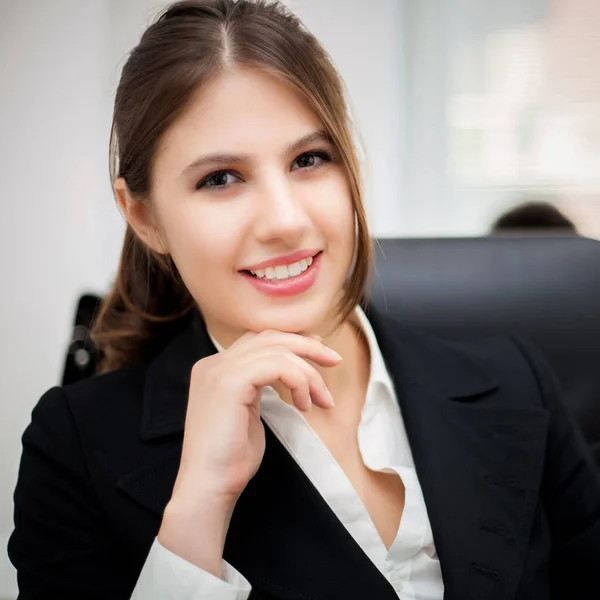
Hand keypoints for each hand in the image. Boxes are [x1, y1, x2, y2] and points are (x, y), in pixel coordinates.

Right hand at [159, 330, 340, 573]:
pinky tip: (305, 405)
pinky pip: (278, 365)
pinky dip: (300, 381)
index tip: (320, 355)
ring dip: (309, 373)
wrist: (209, 486)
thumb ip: (261, 386)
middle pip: (270, 336)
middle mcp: (214, 362)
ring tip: (322, 400)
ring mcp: (219, 369)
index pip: (259, 339)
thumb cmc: (232, 458)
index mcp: (216, 368)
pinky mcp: (230, 381)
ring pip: (278, 350)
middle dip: (308, 346)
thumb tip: (290, 372)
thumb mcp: (250, 412)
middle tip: (335, 360)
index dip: (293, 341)